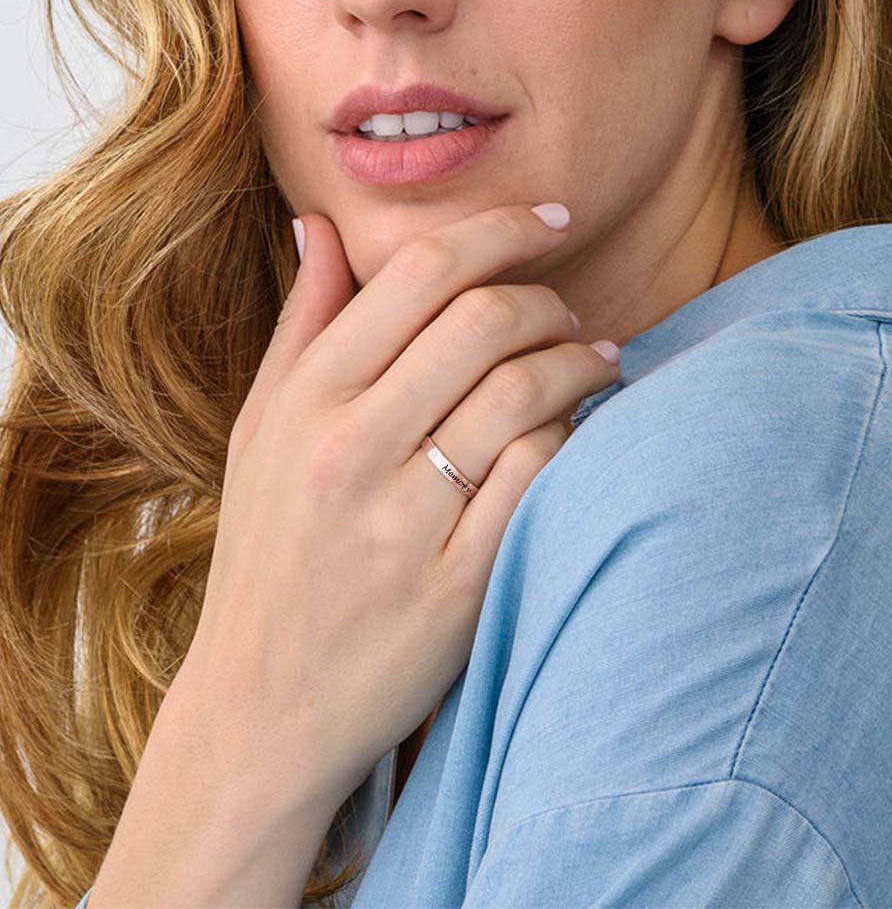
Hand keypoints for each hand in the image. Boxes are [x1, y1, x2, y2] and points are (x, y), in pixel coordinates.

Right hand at [179, 203, 620, 818]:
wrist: (263, 706)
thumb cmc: (268, 555)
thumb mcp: (259, 433)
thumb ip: (301, 324)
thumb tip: (322, 222)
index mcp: (307, 401)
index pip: (420, 273)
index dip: (498, 228)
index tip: (546, 221)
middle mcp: (353, 450)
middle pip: (485, 322)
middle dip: (549, 300)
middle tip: (569, 312)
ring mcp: (406, 521)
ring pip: (525, 394)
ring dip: (581, 362)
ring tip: (596, 362)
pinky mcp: (457, 585)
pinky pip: (540, 478)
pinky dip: (570, 440)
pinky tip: (578, 434)